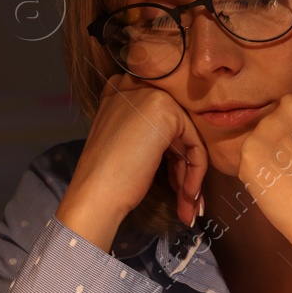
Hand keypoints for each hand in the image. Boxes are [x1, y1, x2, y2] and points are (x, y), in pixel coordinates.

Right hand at [57, 73, 208, 248]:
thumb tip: (184, 144)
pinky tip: (188, 197)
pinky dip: (195, 173)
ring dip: (190, 176)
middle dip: (183, 167)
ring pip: (188, 138)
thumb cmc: (108, 177)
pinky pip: (196, 145)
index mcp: (121, 90)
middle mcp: (136, 85)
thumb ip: (149, 130)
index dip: (171, 154)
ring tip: (189, 207)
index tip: (175, 184)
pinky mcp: (167, 111)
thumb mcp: (127, 141)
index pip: (162, 119)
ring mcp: (151, 95)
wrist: (95, 194)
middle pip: (177, 128)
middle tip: (187, 199)